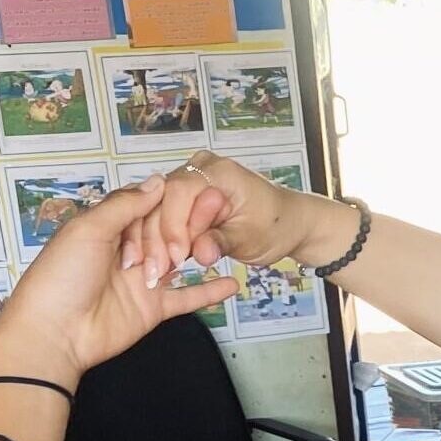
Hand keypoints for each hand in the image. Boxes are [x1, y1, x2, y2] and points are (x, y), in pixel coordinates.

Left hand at [0, 175, 238, 385]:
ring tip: (218, 243)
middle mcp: (125, 251)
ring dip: (195, 252)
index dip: (164, 203)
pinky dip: (209, 292)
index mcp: (105, 228)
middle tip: (199, 227)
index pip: (143, 207)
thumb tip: (158, 182)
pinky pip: (186, 298)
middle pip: (162, 232)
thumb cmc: (62, 275)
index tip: (191, 194)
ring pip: (177, 261)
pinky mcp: (153, 308)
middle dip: (180, 229)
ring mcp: (142, 280)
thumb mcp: (90, 229)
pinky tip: (233, 284)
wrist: (55, 331)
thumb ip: (125, 206)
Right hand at [119, 150, 357, 291]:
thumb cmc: (274, 226)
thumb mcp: (250, 238)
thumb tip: (200, 254)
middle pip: (162, 199)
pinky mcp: (184, 197)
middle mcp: (198, 168)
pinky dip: (159, 239)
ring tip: (154, 272)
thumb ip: (222, 242)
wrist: (287, 222)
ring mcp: (188, 180)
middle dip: (158, 237)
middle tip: (156, 271)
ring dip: (154, 240)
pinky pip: (162, 215)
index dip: (173, 225)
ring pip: (157, 208)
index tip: (176, 256)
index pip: (180, 191)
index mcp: (218, 171)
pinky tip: (156, 263)